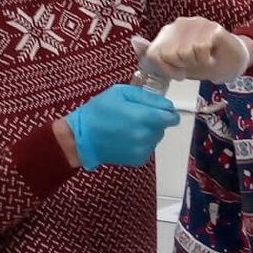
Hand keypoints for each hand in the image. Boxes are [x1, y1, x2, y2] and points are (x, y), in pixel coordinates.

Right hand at [64, 84, 179, 170]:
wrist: (81, 138)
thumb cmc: (98, 111)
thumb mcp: (120, 93)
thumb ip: (146, 97)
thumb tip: (166, 104)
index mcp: (142, 117)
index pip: (171, 117)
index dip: (168, 111)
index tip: (160, 109)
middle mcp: (145, 135)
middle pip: (163, 126)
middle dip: (155, 120)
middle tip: (136, 116)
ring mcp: (142, 149)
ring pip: (156, 137)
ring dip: (148, 131)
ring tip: (129, 127)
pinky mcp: (138, 159)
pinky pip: (148, 147)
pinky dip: (142, 142)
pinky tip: (127, 138)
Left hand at [146, 17, 252, 81]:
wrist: (233, 61)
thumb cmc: (204, 63)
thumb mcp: (176, 65)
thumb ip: (156, 55)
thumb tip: (134, 42)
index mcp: (169, 32)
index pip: (155, 52)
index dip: (165, 68)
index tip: (178, 73)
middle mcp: (181, 24)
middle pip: (170, 54)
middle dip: (182, 66)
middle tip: (194, 65)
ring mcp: (197, 23)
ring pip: (185, 52)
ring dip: (196, 62)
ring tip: (203, 59)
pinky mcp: (212, 27)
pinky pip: (201, 50)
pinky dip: (207, 59)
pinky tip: (212, 56)